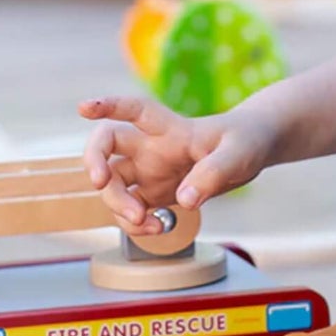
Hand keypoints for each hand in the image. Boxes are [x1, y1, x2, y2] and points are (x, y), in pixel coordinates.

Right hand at [78, 94, 275, 235]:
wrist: (252, 151)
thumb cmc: (244, 141)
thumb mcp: (237, 155)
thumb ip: (212, 174)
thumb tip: (184, 200)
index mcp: (169, 128)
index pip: (133, 110)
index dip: (107, 105)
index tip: (84, 108)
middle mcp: (150, 147)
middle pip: (106, 146)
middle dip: (94, 162)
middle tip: (100, 184)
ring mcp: (148, 171)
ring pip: (113, 185)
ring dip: (118, 206)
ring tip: (146, 223)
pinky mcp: (153, 194)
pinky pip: (130, 211)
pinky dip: (136, 225)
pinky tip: (159, 230)